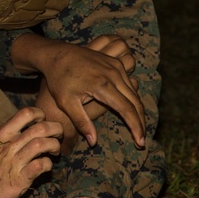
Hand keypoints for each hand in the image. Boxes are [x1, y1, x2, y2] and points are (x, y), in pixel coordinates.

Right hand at [0, 107, 61, 197]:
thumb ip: (13, 133)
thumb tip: (33, 126)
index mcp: (4, 132)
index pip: (26, 113)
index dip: (40, 115)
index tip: (43, 122)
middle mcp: (11, 144)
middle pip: (40, 128)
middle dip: (55, 130)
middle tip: (57, 136)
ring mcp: (15, 161)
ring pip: (42, 144)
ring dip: (54, 146)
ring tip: (54, 151)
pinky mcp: (20, 178)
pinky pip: (40, 166)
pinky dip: (48, 164)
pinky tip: (46, 166)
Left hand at [13, 33, 144, 147]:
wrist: (56, 54)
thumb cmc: (59, 79)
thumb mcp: (65, 102)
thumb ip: (81, 122)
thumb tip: (93, 142)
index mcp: (102, 85)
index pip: (127, 110)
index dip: (136, 127)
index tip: (140, 142)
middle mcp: (113, 74)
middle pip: (135, 102)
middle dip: (141, 122)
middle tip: (142, 140)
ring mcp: (115, 66)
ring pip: (134, 92)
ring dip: (138, 111)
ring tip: (138, 128)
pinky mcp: (115, 62)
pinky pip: (129, 83)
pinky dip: (133, 98)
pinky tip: (131, 110)